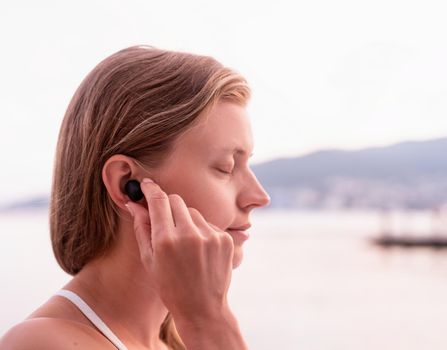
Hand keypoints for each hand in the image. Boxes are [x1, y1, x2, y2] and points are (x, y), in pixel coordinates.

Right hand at [125, 178, 234, 321]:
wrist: (202, 308)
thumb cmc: (170, 287)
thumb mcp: (149, 260)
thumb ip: (142, 228)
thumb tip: (133, 204)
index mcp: (166, 241)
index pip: (158, 200)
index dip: (151, 189)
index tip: (147, 184)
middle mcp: (189, 235)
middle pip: (176, 200)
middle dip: (168, 206)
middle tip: (165, 220)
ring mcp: (210, 236)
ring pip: (193, 212)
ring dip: (185, 219)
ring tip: (185, 243)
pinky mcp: (225, 239)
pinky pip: (208, 224)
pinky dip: (201, 231)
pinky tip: (199, 250)